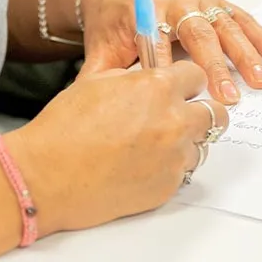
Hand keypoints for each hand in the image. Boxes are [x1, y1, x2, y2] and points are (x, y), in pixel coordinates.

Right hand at [4, 60, 223, 235]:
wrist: (46, 176)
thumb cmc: (64, 129)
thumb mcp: (98, 82)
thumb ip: (134, 77)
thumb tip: (148, 78)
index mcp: (157, 86)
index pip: (197, 75)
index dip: (186, 81)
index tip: (180, 87)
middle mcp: (174, 120)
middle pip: (215, 112)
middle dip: (199, 111)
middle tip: (178, 116)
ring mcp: (175, 156)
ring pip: (201, 144)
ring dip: (186, 141)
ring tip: (154, 144)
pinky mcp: (169, 185)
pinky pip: (184, 171)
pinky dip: (170, 167)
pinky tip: (143, 165)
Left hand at [80, 0, 261, 104]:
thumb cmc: (112, 24)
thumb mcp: (100, 50)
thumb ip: (100, 77)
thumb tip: (96, 110)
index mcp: (144, 9)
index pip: (159, 42)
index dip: (171, 69)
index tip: (184, 96)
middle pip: (198, 33)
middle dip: (216, 65)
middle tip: (230, 95)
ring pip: (225, 25)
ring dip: (246, 53)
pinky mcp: (214, 0)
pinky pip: (239, 17)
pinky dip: (259, 35)